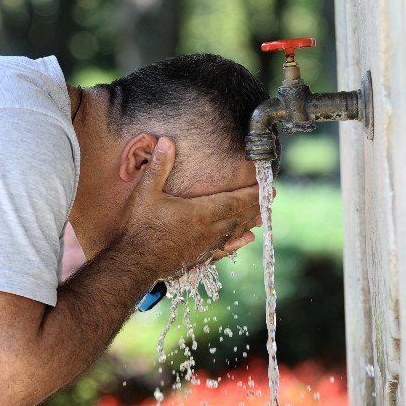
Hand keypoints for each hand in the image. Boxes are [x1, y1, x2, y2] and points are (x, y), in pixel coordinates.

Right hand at [117, 137, 260, 279]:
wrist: (133, 263)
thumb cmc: (139, 228)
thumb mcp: (146, 192)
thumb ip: (159, 167)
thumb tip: (166, 142)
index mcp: (200, 213)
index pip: (234, 201)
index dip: (252, 194)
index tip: (267, 186)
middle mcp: (208, 231)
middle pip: (239, 217)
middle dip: (256, 206)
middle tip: (271, 197)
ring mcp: (204, 247)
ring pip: (234, 233)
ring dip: (250, 223)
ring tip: (263, 217)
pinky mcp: (198, 258)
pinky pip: (224, 249)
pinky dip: (238, 242)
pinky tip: (245, 241)